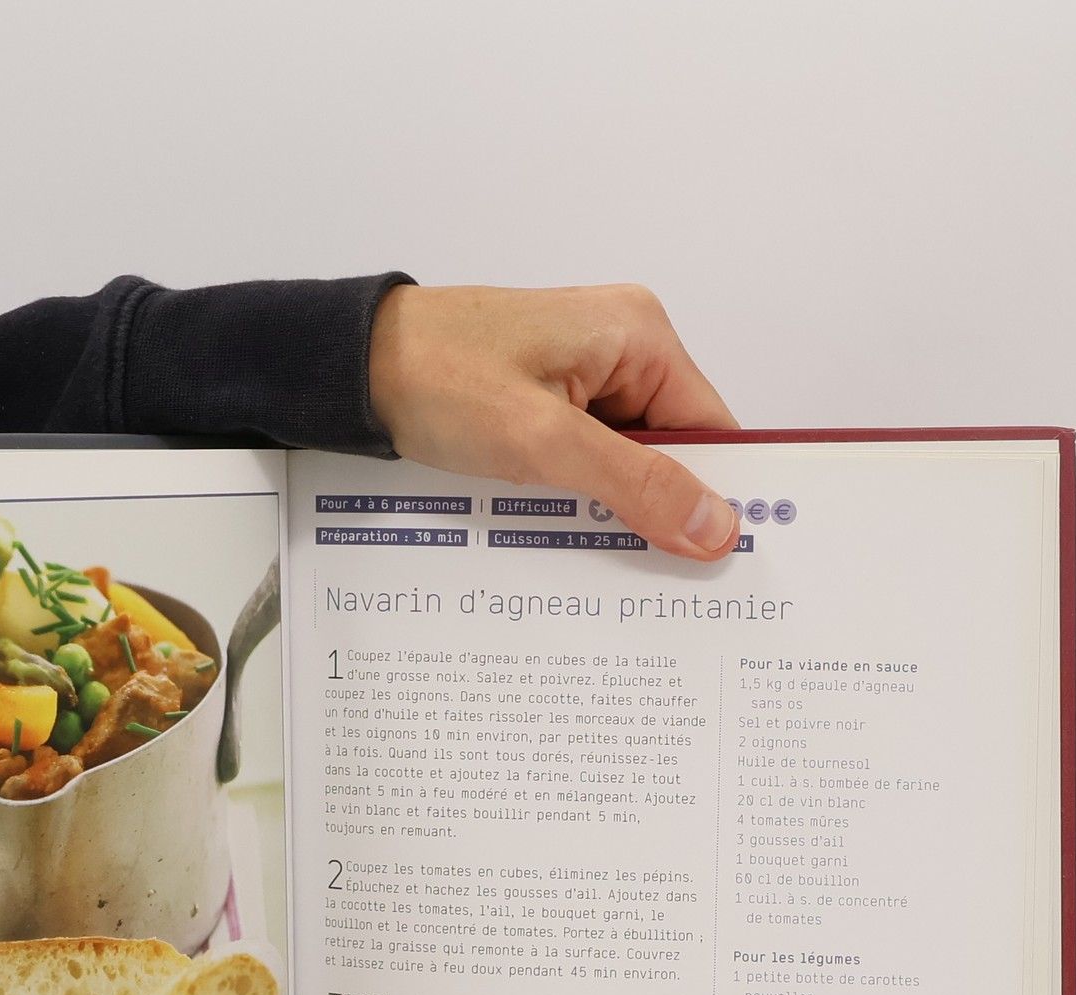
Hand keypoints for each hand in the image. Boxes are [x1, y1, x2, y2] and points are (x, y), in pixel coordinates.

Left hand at [367, 283, 740, 560]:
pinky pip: (586, 460)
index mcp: (639, 335)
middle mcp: (621, 347)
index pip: (712, 428)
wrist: (353, 369)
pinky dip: (578, 497)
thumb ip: (635, 484)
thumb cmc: (436, 378)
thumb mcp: (544, 441)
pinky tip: (564, 531)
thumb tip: (716, 524)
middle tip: (659, 578)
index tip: (722, 561)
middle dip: (661, 509)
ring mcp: (582, 375)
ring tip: (601, 557)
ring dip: (613, 508)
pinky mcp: (547, 401)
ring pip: (626, 462)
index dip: (716, 495)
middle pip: (673, 449)